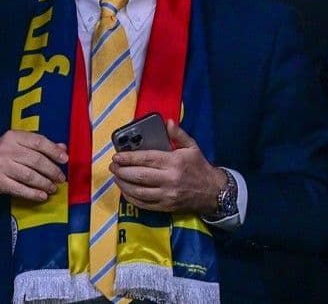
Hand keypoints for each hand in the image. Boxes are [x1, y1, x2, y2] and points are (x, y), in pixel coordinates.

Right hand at [0, 130, 67, 205]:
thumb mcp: (18, 145)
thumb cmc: (3, 155)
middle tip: (61, 178)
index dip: (53, 151)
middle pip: (36, 160)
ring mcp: (0, 165)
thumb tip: (63, 148)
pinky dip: (33, 194)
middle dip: (52, 171)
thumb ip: (39, 146)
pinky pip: (20, 189)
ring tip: (52, 188)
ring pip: (30, 176)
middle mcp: (5, 149)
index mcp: (12, 136)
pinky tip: (42, 195)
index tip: (65, 160)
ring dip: (45, 183)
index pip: (38, 141)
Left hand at [110, 120, 226, 213]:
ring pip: (138, 191)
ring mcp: (167, 195)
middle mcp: (169, 179)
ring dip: (123, 184)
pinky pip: (143, 204)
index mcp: (173, 162)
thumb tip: (167, 122)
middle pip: (138, 176)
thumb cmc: (199, 167)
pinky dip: (130, 197)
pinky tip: (125, 190)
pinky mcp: (165, 207)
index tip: (116, 156)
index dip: (128, 157)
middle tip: (113, 166)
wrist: (214, 192)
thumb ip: (178, 134)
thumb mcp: (192, 147)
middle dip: (121, 171)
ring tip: (116, 176)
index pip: (146, 159)